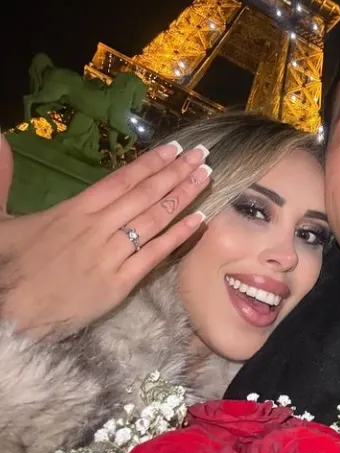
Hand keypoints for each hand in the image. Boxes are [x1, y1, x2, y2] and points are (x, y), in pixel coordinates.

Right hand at [0, 137, 211, 338]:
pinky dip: (178, 236)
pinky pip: (154, 255)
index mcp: (75, 209)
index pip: (122, 180)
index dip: (151, 163)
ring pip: (154, 219)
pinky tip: (200, 220)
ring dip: (183, 196)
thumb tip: (0, 138)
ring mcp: (111, 255)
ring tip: (206, 177)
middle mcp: (98, 227)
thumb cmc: (9, 266)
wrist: (9, 313)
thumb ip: (2, 178)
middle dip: (176, 172)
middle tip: (202, 154)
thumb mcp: (2, 218)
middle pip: (145, 194)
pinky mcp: (119, 283)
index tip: (175, 148)